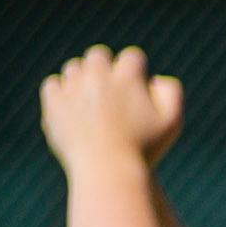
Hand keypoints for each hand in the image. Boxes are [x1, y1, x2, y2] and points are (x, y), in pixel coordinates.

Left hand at [39, 47, 183, 173]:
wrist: (108, 171)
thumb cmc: (145, 149)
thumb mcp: (172, 122)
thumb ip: (171, 92)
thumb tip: (155, 78)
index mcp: (127, 76)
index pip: (132, 57)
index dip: (138, 72)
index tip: (138, 88)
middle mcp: (97, 75)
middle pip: (99, 55)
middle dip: (107, 68)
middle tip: (113, 91)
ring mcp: (73, 87)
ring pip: (75, 68)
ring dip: (84, 79)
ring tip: (93, 102)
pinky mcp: (54, 102)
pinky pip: (53, 84)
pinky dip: (62, 93)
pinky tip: (73, 108)